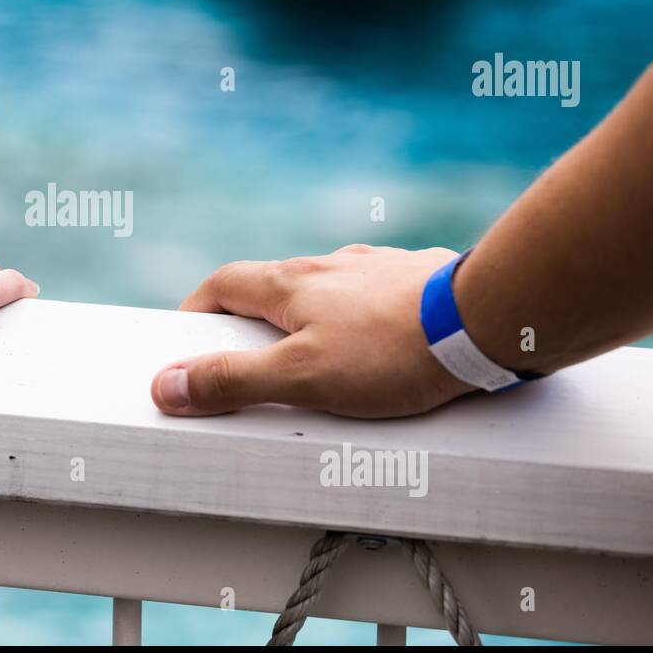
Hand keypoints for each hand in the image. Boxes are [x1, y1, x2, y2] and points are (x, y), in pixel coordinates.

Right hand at [149, 245, 473, 417]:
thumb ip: (233, 381)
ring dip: (312, 318)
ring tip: (324, 361)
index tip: (188, 337)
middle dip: (254, 321)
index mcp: (289, 285)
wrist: (486, 320)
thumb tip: (166, 386)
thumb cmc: (393, 350)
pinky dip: (363, 319)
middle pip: (272, 286)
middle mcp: (329, 266)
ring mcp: (375, 268)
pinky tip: (382, 345)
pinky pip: (375, 297)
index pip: (222, 285)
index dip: (198, 310)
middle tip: (253, 361)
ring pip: (326, 290)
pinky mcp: (418, 279)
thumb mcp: (301, 377)